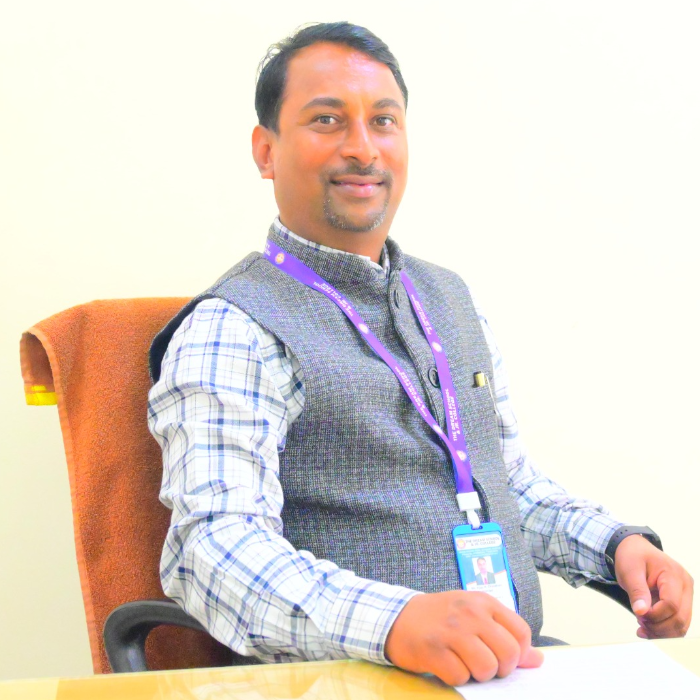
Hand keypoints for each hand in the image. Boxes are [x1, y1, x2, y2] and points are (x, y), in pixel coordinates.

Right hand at [384, 591, 543, 685]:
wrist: (397, 616)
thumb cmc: (441, 617)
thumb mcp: (474, 616)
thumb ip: (505, 635)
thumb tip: (538, 660)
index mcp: (483, 601)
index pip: (521, 632)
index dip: (519, 653)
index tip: (502, 655)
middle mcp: (470, 612)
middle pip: (508, 653)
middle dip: (501, 669)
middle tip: (484, 665)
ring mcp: (451, 630)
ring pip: (487, 668)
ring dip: (479, 675)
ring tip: (465, 664)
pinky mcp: (434, 649)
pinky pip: (460, 676)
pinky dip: (456, 677)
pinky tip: (446, 665)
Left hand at [614, 535, 693, 637]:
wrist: (635, 550)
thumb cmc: (632, 557)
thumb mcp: (629, 570)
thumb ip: (637, 591)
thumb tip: (641, 612)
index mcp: (674, 574)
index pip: (671, 604)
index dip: (654, 615)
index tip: (638, 614)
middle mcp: (685, 585)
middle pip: (679, 618)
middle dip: (658, 626)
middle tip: (639, 622)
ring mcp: (686, 594)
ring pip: (681, 624)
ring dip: (661, 632)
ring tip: (642, 626)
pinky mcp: (682, 601)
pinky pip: (678, 622)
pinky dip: (664, 630)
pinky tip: (647, 629)